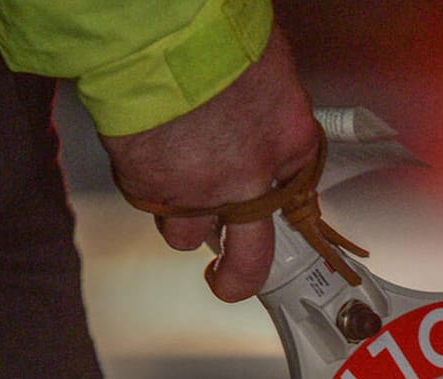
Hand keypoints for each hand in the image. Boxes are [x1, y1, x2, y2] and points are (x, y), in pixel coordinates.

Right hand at [100, 27, 318, 301]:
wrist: (161, 34)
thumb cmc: (217, 35)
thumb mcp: (268, 66)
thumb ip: (267, 103)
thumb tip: (256, 107)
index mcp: (291, 144)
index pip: (297, 192)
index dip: (276, 193)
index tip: (268, 198)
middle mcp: (251, 183)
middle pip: (249, 260)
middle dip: (237, 277)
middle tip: (226, 280)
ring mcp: (199, 195)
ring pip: (185, 233)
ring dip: (180, 215)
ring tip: (170, 178)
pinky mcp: (151, 189)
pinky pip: (150, 202)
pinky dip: (146, 183)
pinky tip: (145, 152)